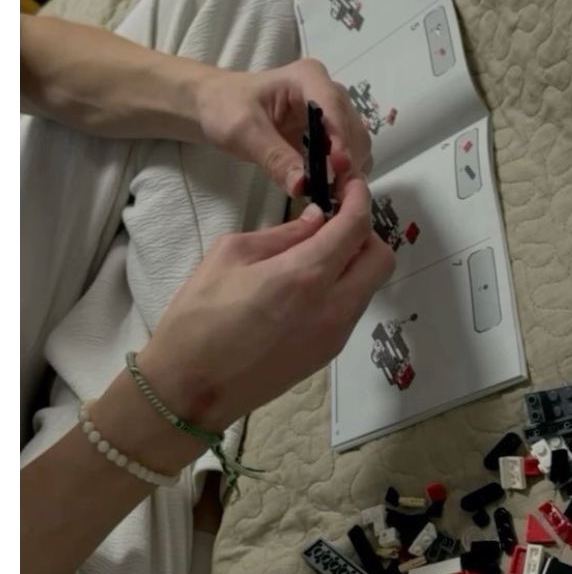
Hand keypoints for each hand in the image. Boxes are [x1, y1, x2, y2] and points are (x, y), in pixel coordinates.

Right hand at [137, 177, 393, 431]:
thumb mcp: (231, 255)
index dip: (359, 197)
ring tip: (316, 251)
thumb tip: (315, 221)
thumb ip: (281, 235)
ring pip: (369, 286)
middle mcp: (332, 307)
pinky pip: (351, 308)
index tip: (350, 183)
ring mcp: (334, 335)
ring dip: (355, 261)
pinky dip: (343, 287)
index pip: (356, 226)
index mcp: (306, 276)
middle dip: (365, 231)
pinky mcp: (327, 353)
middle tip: (335, 220)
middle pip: (380, 258)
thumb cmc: (198, 318)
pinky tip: (309, 283)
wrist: (189, 389)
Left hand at [194, 57, 372, 196]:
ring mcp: (330, 113)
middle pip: (352, 128)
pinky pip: (345, 154)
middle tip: (336, 192)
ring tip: (331, 194)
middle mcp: (327, 91)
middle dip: (348, 160)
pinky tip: (328, 188)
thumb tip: (302, 186)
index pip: (334, 107)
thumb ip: (274, 157)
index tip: (340, 168)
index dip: (340, 139)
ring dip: (348, 170)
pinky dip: (342, 173)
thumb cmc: (224, 108)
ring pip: (355, 144)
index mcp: (308, 77)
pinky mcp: (327, 133)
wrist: (214, 106)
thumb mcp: (244, 132)